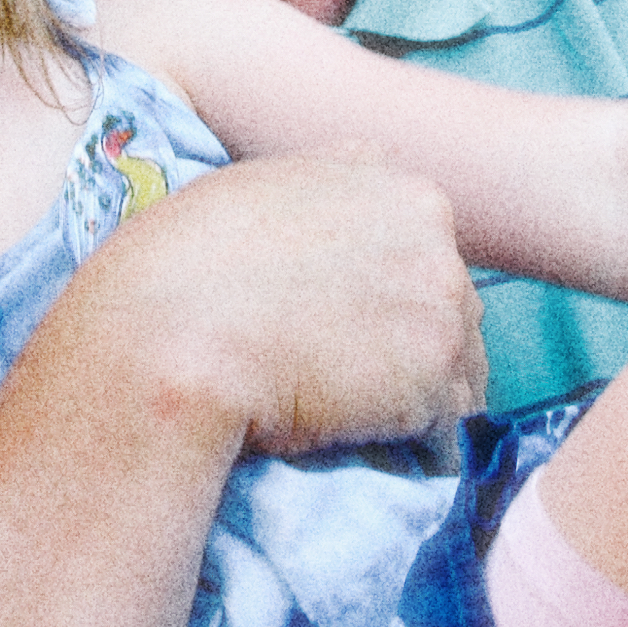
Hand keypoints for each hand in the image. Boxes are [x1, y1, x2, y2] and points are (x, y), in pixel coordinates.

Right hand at [77, 150, 487, 459]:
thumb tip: (343, 211)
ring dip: (416, 395)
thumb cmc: (182, 267)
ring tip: (345, 413)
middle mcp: (433, 233)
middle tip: (339, 376)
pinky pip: (446, 427)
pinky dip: (412, 443)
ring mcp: (443, 304)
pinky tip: (357, 439)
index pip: (421, 247)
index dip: (383, 293)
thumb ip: (319, 191)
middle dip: (408, 343)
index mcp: (390, 183)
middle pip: (448, 303)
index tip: (339, 324)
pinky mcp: (438, 378)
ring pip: (457, 366)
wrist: (170, 338)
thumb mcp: (254, 190)